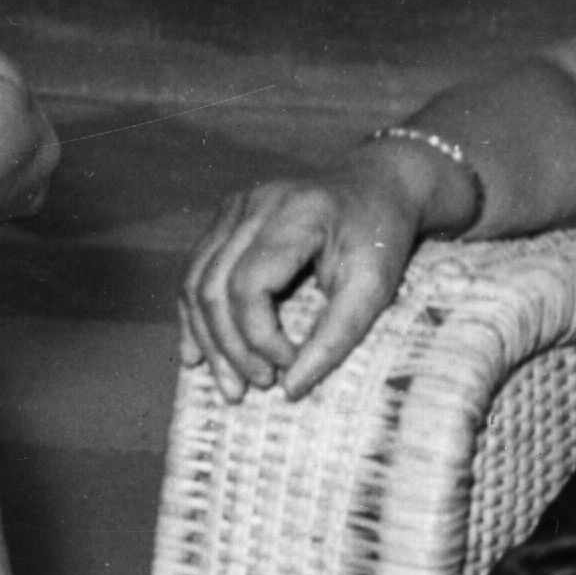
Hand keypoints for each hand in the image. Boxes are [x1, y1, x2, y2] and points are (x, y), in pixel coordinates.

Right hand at [179, 165, 421, 401]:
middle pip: (213, 286)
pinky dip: (195, 317)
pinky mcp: (227, 218)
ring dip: (206, 339)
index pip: (249, 284)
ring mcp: (235, 207)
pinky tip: (197, 355)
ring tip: (229, 385)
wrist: (379, 185)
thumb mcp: (376, 288)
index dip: (259, 336)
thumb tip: (291, 388)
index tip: (290, 364)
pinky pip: (195, 271)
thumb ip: (337, 336)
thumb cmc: (381, 238)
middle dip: (228, 347)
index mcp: (295, 214)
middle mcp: (254, 204)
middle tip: (255, 387)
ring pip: (194, 281)